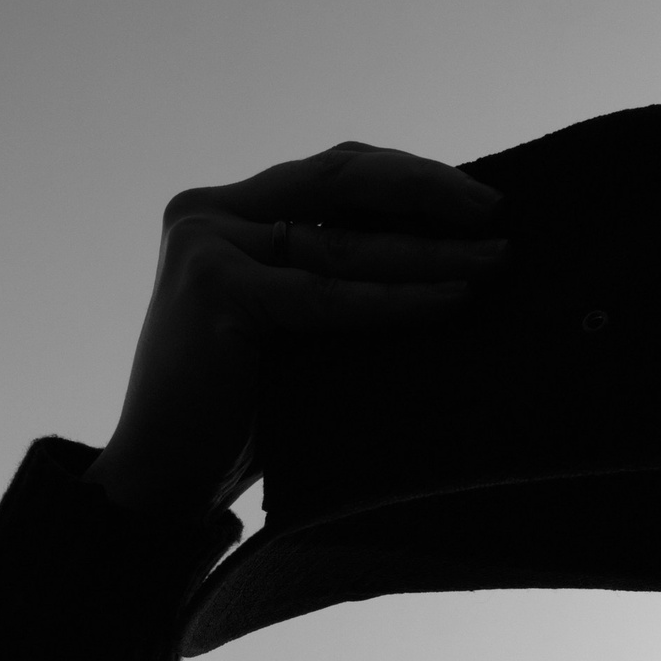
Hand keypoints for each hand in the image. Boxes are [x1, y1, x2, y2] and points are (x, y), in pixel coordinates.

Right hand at [84, 140, 507, 519]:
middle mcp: (212, 215)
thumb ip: (338, 285)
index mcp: (228, 216)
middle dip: (428, 191)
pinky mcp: (215, 287)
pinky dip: (394, 300)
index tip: (480, 200)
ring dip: (429, 249)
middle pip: (341, 177)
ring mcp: (208, 245)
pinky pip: (328, 295)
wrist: (160, 486)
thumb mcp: (296, 333)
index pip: (333, 174)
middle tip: (499, 213)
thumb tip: (451, 262)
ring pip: (343, 240)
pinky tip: (450, 301)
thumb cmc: (237, 425)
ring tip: (494, 261)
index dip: (409, 179)